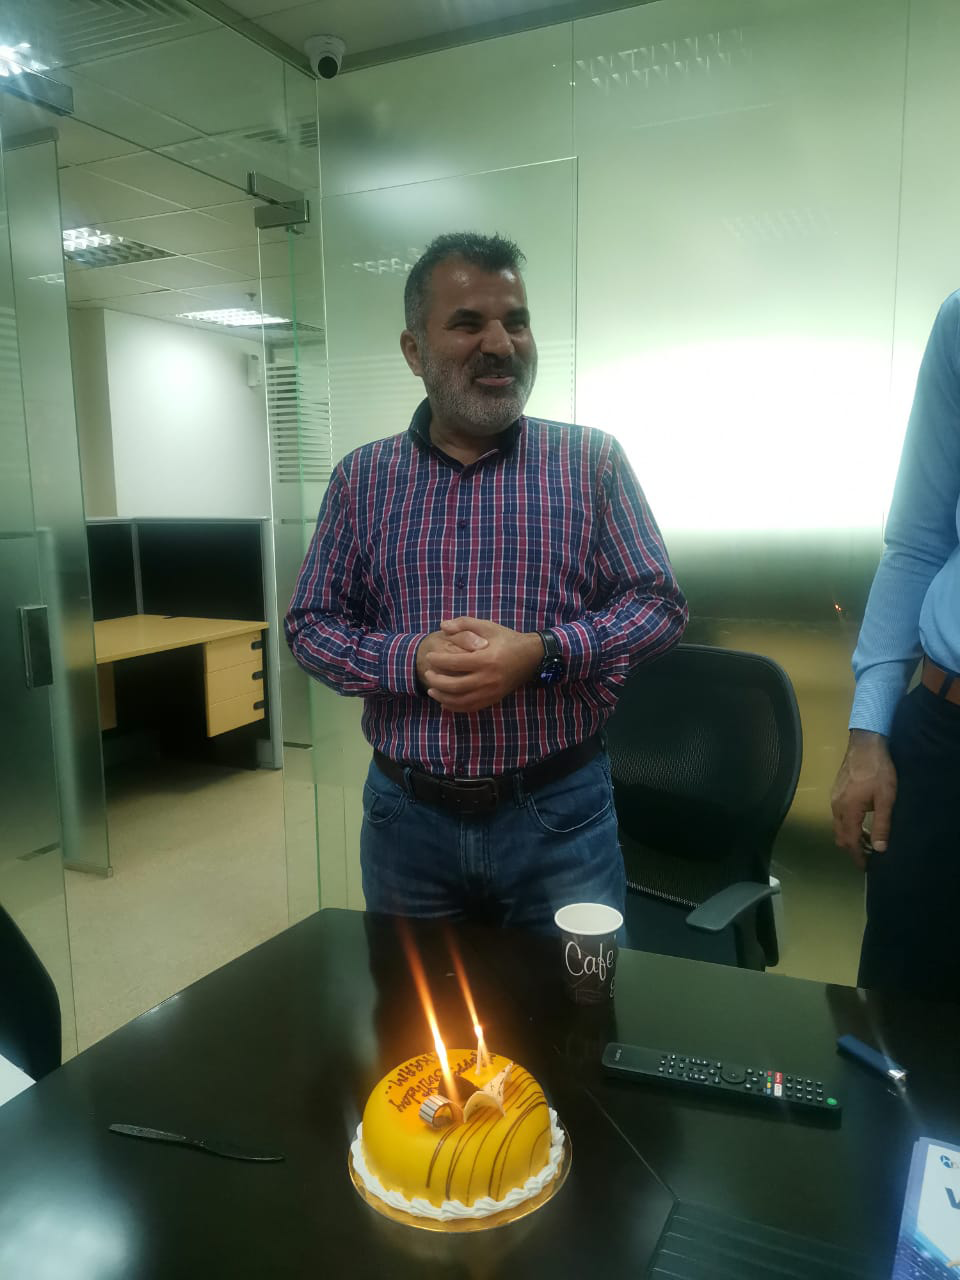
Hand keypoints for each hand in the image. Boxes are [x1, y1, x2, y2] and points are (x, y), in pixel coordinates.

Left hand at [419, 617, 543, 712]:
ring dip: (443, 697)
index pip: (455, 663)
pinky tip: (445, 702)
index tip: (429, 657)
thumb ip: (464, 624)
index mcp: (486, 659)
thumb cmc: (507, 639)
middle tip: (427, 674)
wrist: (531, 657)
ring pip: (461, 700)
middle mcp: (488, 678)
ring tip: (431, 689)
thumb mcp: (487, 626)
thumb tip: (442, 626)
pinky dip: (456, 707)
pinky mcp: (494, 699)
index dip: (438, 660)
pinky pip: (471, 707)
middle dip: (437, 681)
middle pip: (455, 685)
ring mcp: (491, 692)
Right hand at [830, 730, 897, 868]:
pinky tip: (862, 820)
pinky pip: (838, 816)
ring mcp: (834, 799)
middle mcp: (837, 807)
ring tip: (869, 838)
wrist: (865, 745)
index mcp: (849, 811)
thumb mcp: (886, 799)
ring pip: (838, 826)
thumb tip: (879, 849)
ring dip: (851, 836)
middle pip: (840, 836)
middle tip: (869, 854)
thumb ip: (882, 825)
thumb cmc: (878, 771)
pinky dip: (848, 824)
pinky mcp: (836, 792)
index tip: (865, 867)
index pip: (850, 841)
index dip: (857, 856)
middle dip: (852, 848)